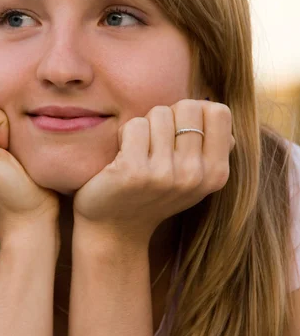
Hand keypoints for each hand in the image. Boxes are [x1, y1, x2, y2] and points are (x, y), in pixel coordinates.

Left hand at [73, 99, 234, 253]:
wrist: (116, 228)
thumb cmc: (154, 193)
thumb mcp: (194, 177)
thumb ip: (212, 147)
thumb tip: (217, 111)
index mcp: (216, 174)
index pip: (219, 112)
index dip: (196, 113)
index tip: (180, 132)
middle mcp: (195, 175)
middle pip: (188, 107)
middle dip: (169, 116)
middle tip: (156, 140)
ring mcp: (165, 175)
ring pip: (159, 113)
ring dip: (145, 126)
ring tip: (139, 151)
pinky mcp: (134, 172)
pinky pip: (135, 125)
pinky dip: (124, 134)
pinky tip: (122, 156)